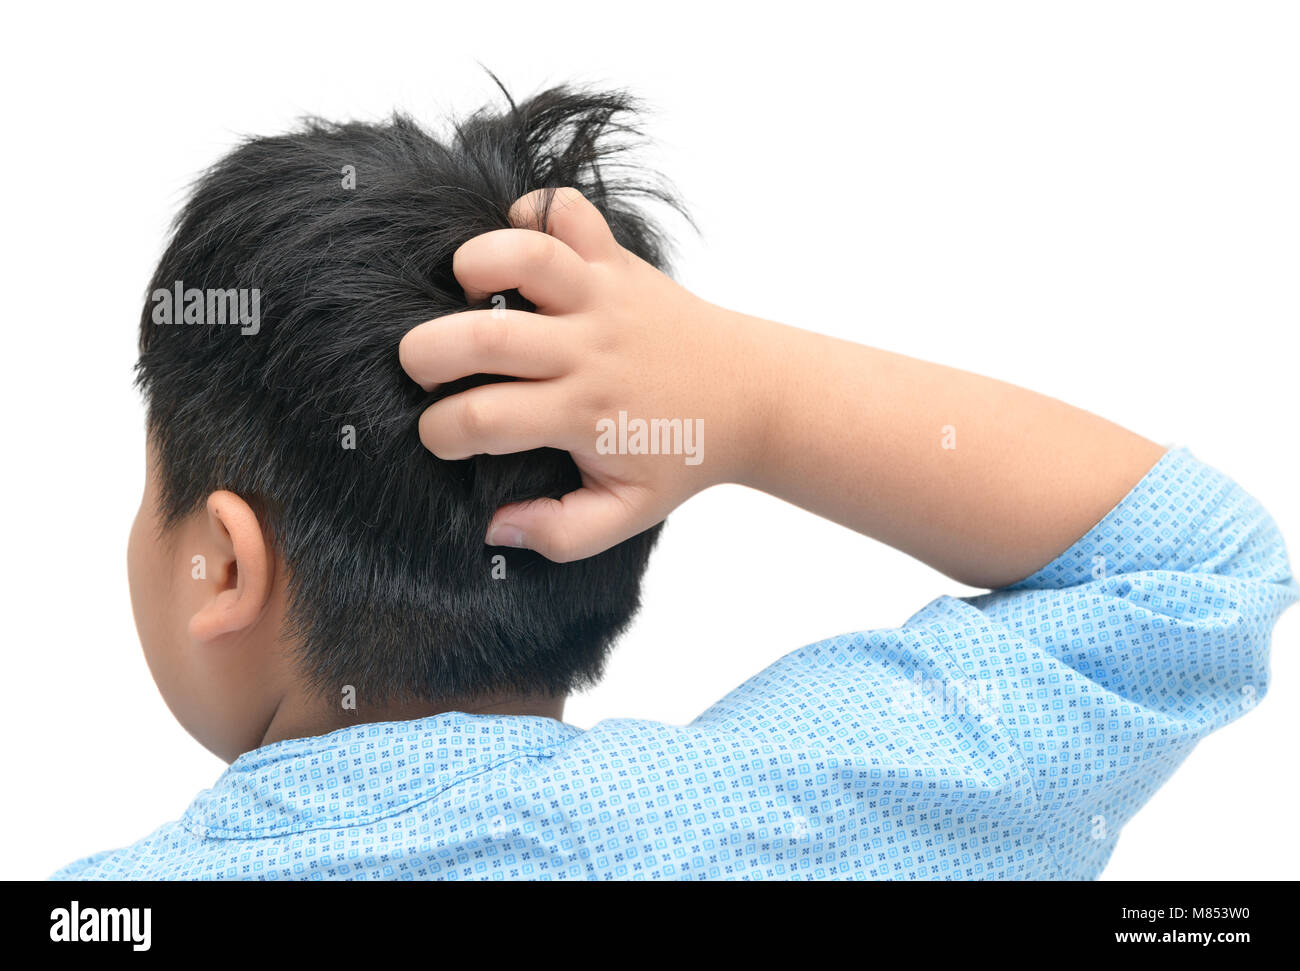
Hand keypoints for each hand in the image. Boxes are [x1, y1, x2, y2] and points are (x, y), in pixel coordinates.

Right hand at [399, 188, 768, 561]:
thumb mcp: (627, 512)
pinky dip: (532, 212)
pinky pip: (568, 211)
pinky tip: (523, 252)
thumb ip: (559, 532)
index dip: (440, 432)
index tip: (444, 435)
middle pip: (483, 337)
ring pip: (526, 256)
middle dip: (426, 353)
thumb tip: (493, 527)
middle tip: (426, 368)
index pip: (481, 419)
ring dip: (476, 264)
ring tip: (467, 290)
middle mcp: (589, 350)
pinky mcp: (619, 261)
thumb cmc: (682, 453)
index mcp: (583, 414)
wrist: (753, 396)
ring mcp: (604, 297)